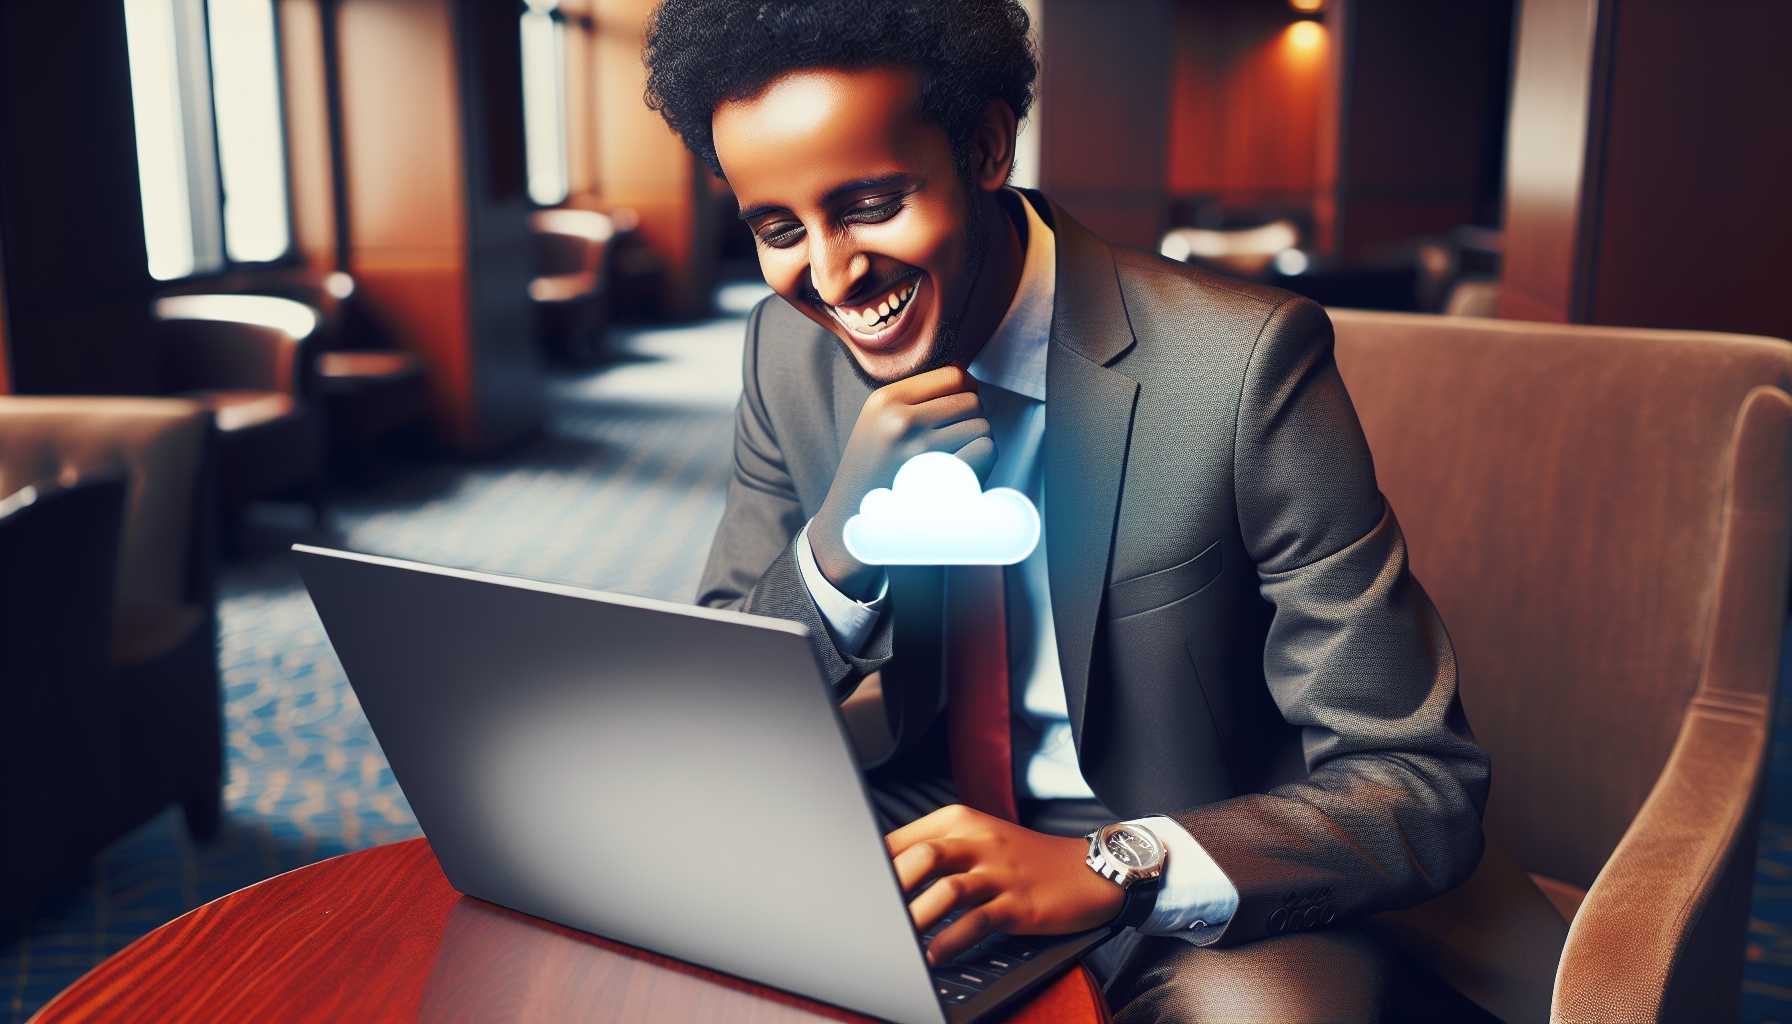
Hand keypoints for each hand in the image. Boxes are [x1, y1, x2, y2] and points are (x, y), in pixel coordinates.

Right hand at [810, 366, 994, 598]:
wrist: (850, 525)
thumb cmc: (872, 475)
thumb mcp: (876, 424)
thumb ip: (913, 401)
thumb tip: (968, 381)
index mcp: (885, 399)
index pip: (953, 375)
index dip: (966, 392)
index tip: (959, 412)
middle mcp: (900, 418)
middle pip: (972, 400)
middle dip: (971, 420)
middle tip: (955, 443)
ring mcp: (919, 447)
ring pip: (982, 425)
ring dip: (978, 441)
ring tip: (956, 458)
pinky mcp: (937, 476)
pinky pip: (985, 450)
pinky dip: (984, 461)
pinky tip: (966, 472)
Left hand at [885, 804, 1122, 966]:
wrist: (1087, 870)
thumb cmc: (1023, 859)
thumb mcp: (978, 840)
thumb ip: (934, 851)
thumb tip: (883, 876)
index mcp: (960, 821)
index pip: (904, 838)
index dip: (873, 864)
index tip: (850, 888)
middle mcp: (978, 841)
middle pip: (922, 857)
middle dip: (890, 887)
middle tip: (866, 914)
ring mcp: (999, 873)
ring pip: (947, 889)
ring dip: (917, 917)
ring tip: (895, 941)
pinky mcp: (1019, 903)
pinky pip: (979, 921)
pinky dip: (952, 940)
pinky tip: (935, 956)